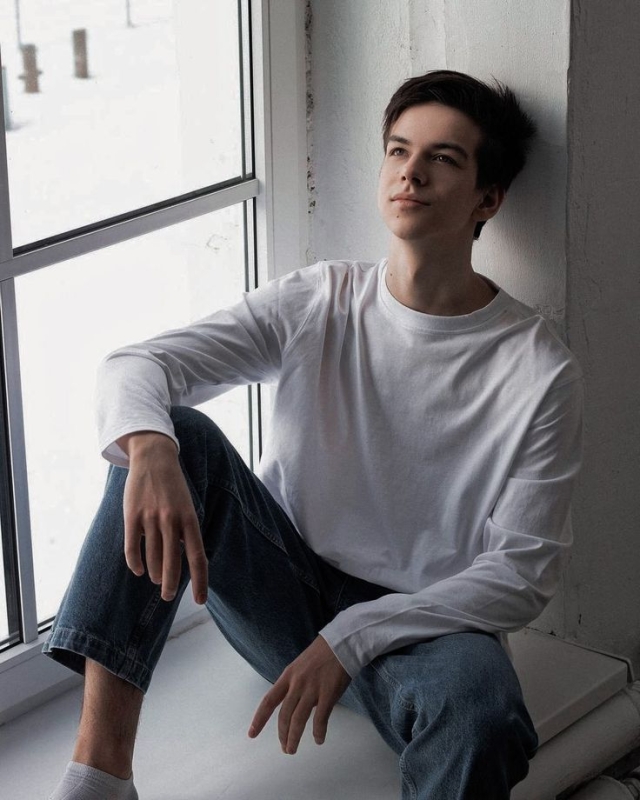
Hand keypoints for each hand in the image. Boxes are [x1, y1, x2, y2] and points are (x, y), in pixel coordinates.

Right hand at [119, 432, 207, 603]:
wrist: (154, 458)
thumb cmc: (173, 487)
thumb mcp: (187, 506)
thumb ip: (185, 531)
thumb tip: (182, 560)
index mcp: (190, 519)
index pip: (197, 557)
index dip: (200, 581)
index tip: (200, 601)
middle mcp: (171, 520)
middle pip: (173, 563)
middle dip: (171, 585)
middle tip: (169, 596)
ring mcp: (150, 518)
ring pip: (152, 558)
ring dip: (155, 573)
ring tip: (157, 580)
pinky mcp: (132, 516)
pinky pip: (132, 548)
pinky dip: (135, 563)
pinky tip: (138, 570)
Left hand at [248, 636, 350, 753]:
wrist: (340, 644)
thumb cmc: (321, 654)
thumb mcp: (299, 666)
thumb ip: (294, 684)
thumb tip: (294, 705)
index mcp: (287, 676)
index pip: (268, 701)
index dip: (259, 719)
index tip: (251, 734)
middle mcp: (296, 684)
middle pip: (284, 715)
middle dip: (282, 735)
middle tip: (285, 748)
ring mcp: (312, 689)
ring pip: (298, 720)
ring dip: (294, 738)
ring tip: (293, 749)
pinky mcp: (328, 694)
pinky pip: (320, 719)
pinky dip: (318, 732)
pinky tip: (318, 739)